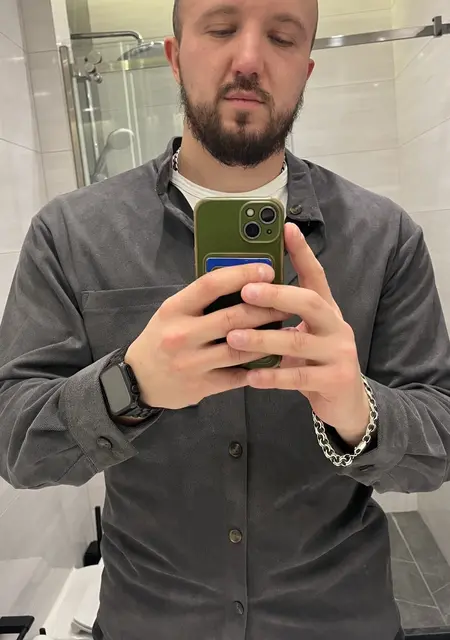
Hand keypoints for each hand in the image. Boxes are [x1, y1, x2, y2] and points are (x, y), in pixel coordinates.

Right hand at [125, 263, 288, 409]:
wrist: (138, 380)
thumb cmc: (161, 338)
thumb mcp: (172, 312)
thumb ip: (201, 299)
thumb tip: (242, 280)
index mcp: (174, 309)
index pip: (211, 285)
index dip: (242, 275)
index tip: (266, 270)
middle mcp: (181, 335)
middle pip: (233, 317)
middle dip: (266, 308)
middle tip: (287, 301)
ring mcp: (192, 363)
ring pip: (240, 349)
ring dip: (268, 338)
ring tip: (286, 329)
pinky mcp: (203, 386)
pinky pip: (239, 374)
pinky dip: (259, 366)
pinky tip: (274, 357)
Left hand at [227, 223, 369, 446]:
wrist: (346, 403)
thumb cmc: (316, 364)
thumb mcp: (304, 337)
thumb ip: (284, 319)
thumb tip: (244, 295)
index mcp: (327, 311)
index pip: (316, 276)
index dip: (302, 252)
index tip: (287, 228)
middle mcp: (337, 327)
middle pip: (309, 302)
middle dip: (277, 295)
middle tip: (246, 291)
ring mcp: (340, 354)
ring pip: (298, 343)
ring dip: (263, 339)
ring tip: (233, 337)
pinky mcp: (335, 380)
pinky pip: (299, 378)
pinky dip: (273, 376)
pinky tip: (251, 376)